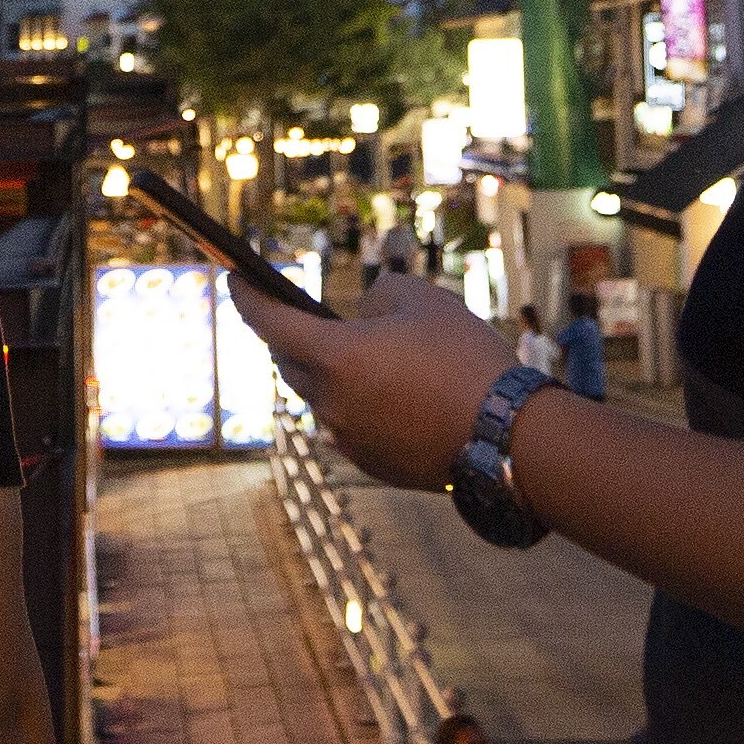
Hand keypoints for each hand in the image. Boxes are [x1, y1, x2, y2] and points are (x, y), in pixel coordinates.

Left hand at [245, 276, 518, 490]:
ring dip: (330, 373)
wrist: (509, 437)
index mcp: (334, 356)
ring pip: (321, 396)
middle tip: (308, 316)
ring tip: (365, 354)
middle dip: (292, 336)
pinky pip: (347, 426)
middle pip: (290, 362)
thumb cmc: (467, 359)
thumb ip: (380, 296)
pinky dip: (356, 404)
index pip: (268, 323)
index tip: (234, 278)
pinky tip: (392, 394)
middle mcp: (330, 402)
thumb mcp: (425, 300)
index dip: (246, 297)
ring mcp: (347, 439)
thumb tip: (364, 315)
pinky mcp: (370, 465)